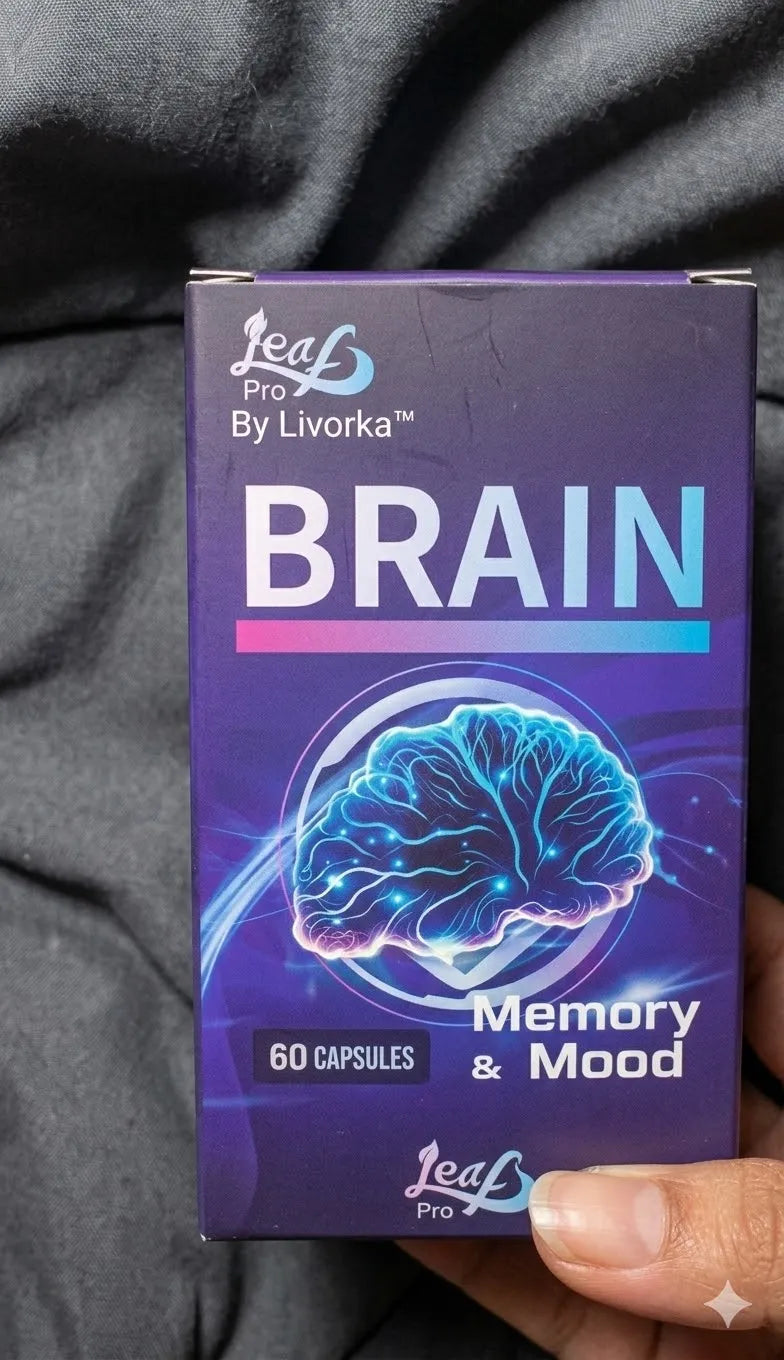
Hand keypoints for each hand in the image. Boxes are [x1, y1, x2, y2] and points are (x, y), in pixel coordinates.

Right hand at [403, 887, 783, 1357]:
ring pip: (580, 1187)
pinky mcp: (650, 1352)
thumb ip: (744, 1230)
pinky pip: (552, 1302)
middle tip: (458, 973)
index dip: (686, 916)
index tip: (584, 870)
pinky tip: (417, 1207)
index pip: (759, 979)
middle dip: (551, 1029)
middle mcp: (754, 1172)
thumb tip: (579, 1212)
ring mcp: (697, 1266)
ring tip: (406, 1079)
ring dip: (495, 1143)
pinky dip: (482, 1259)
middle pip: (642, 1075)